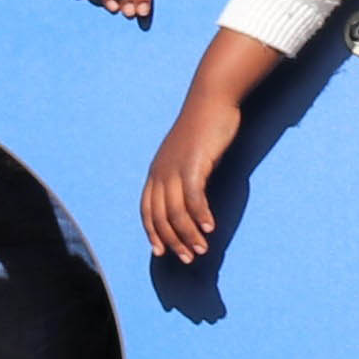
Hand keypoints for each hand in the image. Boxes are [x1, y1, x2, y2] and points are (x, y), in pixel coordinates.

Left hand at [141, 80, 244, 261]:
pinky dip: (201, 215)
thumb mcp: (188, 155)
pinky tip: (210, 227)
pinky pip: (194, 198)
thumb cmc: (204, 127)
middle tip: (188, 257)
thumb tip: (190, 198)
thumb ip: (185, 175)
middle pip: (160, 216)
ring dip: (189, 234)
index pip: (147, 210)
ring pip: (176, 212)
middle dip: (173, 241)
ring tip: (202, 249)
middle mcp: (161, 172)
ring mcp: (175, 168)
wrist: (211, 100)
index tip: (162, 251)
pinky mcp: (193, 165)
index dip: (152, 233)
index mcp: (156, 171)